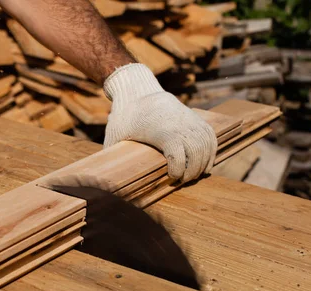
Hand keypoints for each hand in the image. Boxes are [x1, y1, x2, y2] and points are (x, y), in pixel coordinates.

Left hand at [104, 64, 216, 182]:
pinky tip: (206, 163)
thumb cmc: (123, 115)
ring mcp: (188, 120)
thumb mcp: (114, 135)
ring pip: (206, 144)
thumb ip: (111, 156)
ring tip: (194, 175)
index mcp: (160, 131)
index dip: (178, 170)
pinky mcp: (194, 117)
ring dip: (204, 163)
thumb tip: (99, 177)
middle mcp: (178, 124)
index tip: (172, 178)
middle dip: (192, 171)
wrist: (137, 89)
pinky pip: (210, 135)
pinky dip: (211, 150)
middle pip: (196, 153)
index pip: (178, 155)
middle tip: (182, 181)